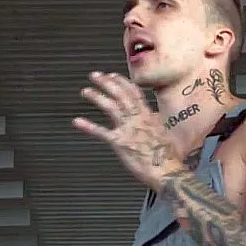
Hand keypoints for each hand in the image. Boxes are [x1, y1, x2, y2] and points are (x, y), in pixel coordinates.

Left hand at [73, 71, 182, 191]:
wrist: (167, 171)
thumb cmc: (168, 157)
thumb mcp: (165, 134)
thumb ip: (157, 124)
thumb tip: (156, 119)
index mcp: (149, 116)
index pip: (134, 93)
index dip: (122, 82)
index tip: (112, 75)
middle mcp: (138, 118)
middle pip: (121, 95)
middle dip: (106, 83)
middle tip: (94, 75)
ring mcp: (128, 129)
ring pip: (111, 107)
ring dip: (97, 97)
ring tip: (85, 91)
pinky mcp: (120, 142)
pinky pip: (101, 132)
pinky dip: (88, 126)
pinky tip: (77, 121)